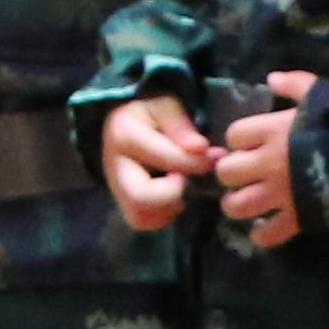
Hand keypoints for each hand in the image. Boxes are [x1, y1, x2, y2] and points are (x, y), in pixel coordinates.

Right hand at [100, 93, 215, 232]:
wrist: (123, 120)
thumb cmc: (149, 112)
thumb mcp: (166, 106)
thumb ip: (181, 126)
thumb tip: (201, 149)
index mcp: (125, 136)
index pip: (164, 159)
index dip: (195, 163)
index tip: (214, 157)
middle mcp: (115, 168)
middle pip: (140, 198)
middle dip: (173, 194)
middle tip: (188, 179)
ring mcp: (116, 189)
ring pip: (140, 217)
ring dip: (168, 207)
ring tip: (182, 187)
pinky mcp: (123, 203)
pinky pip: (143, 221)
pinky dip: (163, 215)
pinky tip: (175, 196)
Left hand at [210, 71, 321, 251]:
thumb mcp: (321, 93)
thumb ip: (294, 84)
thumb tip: (271, 78)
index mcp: (271, 132)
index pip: (234, 135)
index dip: (239, 140)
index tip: (249, 143)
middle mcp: (268, 164)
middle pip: (227, 172)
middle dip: (232, 173)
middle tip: (243, 174)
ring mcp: (280, 194)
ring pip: (237, 205)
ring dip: (237, 204)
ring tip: (247, 200)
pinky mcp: (296, 218)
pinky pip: (267, 234)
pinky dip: (261, 233)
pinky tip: (262, 227)